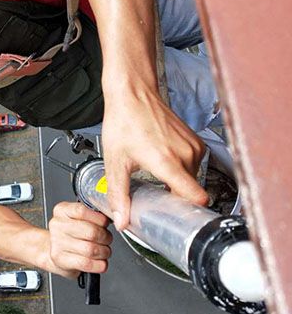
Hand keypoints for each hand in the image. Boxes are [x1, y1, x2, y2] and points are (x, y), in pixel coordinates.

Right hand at [45, 201, 112, 278]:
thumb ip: (93, 215)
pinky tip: (100, 262)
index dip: (100, 219)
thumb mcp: (78, 218)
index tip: (105, 223)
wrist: (55, 251)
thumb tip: (113, 218)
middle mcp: (57, 225)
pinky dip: (99, 265)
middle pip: (91, 232)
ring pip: (91, 249)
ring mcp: (57, 243)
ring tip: (103, 251)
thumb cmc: (72, 234)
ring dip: (104, 252)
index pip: (83, 211)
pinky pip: (87, 263)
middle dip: (106, 238)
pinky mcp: (60, 260)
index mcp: (62, 210)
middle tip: (106, 239)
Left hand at [102, 88, 207, 230]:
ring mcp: (193, 146)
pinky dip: (180, 168)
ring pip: (193, 178)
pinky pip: (193, 164)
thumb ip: (119, 194)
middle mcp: (186, 154)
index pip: (197, 197)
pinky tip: (163, 162)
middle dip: (176, 196)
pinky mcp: (196, 140)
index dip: (189, 211)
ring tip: (157, 175)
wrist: (133, 94)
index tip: (178, 218)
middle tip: (157, 196)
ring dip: (177, 181)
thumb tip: (122, 220)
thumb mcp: (115, 162)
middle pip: (191, 190)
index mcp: (168, 162)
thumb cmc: (124, 121)